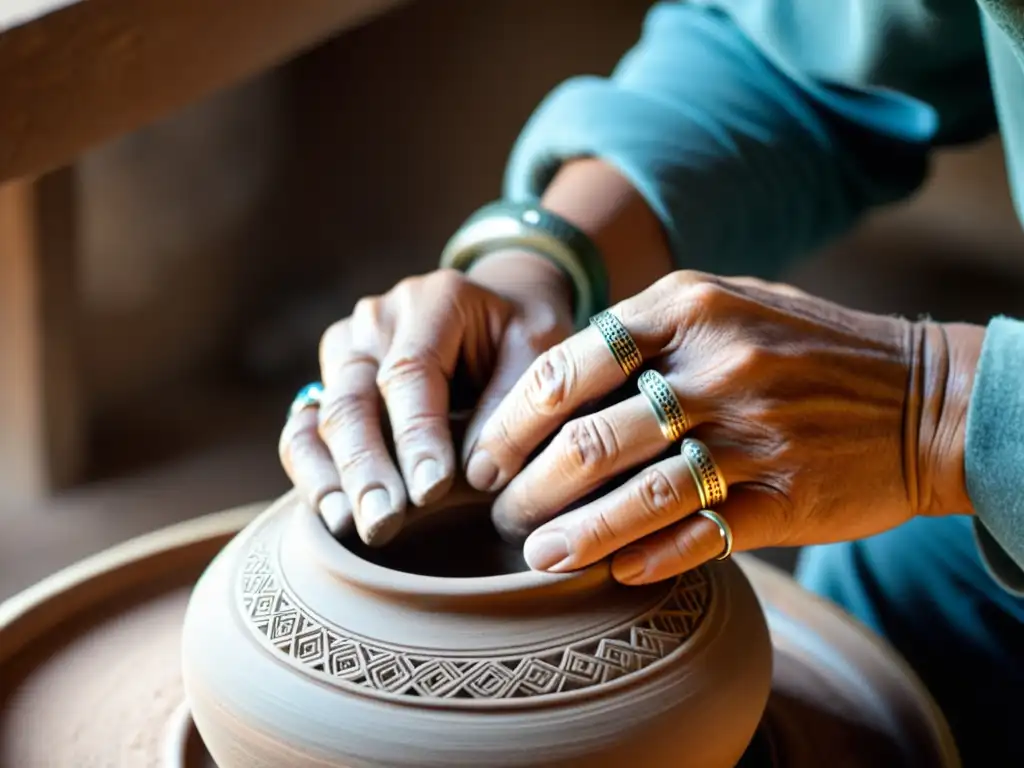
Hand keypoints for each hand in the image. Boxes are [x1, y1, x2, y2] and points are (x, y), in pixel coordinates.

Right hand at [278, 252, 573, 544]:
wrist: (497, 318)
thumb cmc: (523, 339)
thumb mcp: (541, 350)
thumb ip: (515, 402)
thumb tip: (478, 473)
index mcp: (433, 302)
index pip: (410, 372)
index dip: (417, 434)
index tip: (431, 491)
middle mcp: (378, 322)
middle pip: (354, 397)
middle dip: (366, 468)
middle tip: (383, 524)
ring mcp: (347, 352)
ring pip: (321, 416)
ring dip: (332, 477)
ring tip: (351, 527)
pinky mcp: (329, 385)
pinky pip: (303, 430)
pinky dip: (313, 474)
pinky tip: (333, 518)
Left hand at [466, 270, 983, 583]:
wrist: (924, 397)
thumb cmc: (805, 347)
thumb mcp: (725, 302)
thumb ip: (644, 328)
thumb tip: (553, 381)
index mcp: (688, 309)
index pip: (567, 366)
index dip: (511, 420)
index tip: (486, 456)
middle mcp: (716, 368)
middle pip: (589, 438)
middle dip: (530, 486)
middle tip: (502, 514)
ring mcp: (753, 435)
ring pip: (636, 496)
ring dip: (575, 535)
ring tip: (536, 557)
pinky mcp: (786, 498)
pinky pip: (698, 536)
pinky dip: (647, 557)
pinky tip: (613, 572)